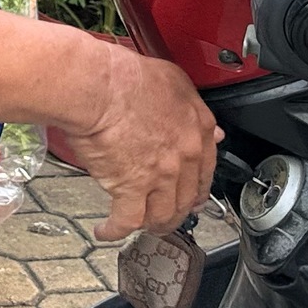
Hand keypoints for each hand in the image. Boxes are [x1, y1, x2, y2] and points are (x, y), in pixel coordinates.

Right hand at [51, 38, 220, 239]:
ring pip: (162, 215)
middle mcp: (183, 158)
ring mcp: (159, 177)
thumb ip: (192, 107)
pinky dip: (115, 230)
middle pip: (186, 199)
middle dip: (176, 212)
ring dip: (152, 225)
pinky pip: (126, 221)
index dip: (198, 190)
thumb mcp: (173, 80)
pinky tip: (106, 231)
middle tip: (166, 216)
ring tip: (140, 226)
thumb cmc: (126, 77)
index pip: (206, 171)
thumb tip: (209, 129)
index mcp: (196, 131)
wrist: (98, 87)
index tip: (192, 197)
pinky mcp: (129, 189)